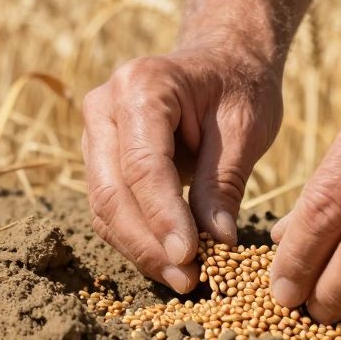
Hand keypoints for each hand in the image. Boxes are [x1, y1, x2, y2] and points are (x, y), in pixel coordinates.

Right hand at [82, 45, 281, 292]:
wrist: (224, 59)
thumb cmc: (239, 86)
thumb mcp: (245, 128)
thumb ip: (223, 183)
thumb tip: (215, 244)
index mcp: (142, 85)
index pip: (143, 165)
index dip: (163, 217)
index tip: (190, 258)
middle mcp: (104, 105)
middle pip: (111, 189)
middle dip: (147, 243)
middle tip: (187, 280)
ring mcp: (95, 130)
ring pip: (103, 204)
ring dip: (140, 248)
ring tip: (184, 278)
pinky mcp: (99, 155)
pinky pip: (108, 205)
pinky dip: (136, 237)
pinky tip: (169, 260)